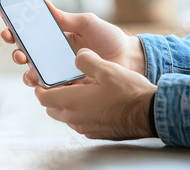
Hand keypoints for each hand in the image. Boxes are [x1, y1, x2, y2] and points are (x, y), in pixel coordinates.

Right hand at [1, 2, 144, 85]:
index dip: (18, 33)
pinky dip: (41, 86)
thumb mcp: (86, 22)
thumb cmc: (109, 38)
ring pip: (35, 74)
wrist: (128, 58)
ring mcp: (60, 74)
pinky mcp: (68, 88)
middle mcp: (55, 57)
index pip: (32, 37)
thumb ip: (65, 17)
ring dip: (26, 70)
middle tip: (16, 47)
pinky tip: (40, 80)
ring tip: (26, 65)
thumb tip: (46, 4)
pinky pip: (50, 90)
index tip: (9, 28)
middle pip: (29, 56)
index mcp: (57, 40)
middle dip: (17, 51)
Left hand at [35, 49, 156, 139]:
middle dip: (50, 97)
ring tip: (76, 91)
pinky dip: (79, 112)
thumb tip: (78, 56)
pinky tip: (91, 102)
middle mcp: (75, 118)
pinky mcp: (97, 132)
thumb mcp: (106, 69)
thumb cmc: (128, 92)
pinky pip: (80, 122)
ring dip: (65, 105)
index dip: (39, 88)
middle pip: (52, 109)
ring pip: (65, 117)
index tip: (39, 80)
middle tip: (56, 85)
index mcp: (72, 102)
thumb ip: (86, 60)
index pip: (43, 97)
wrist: (150, 114)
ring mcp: (86, 127)